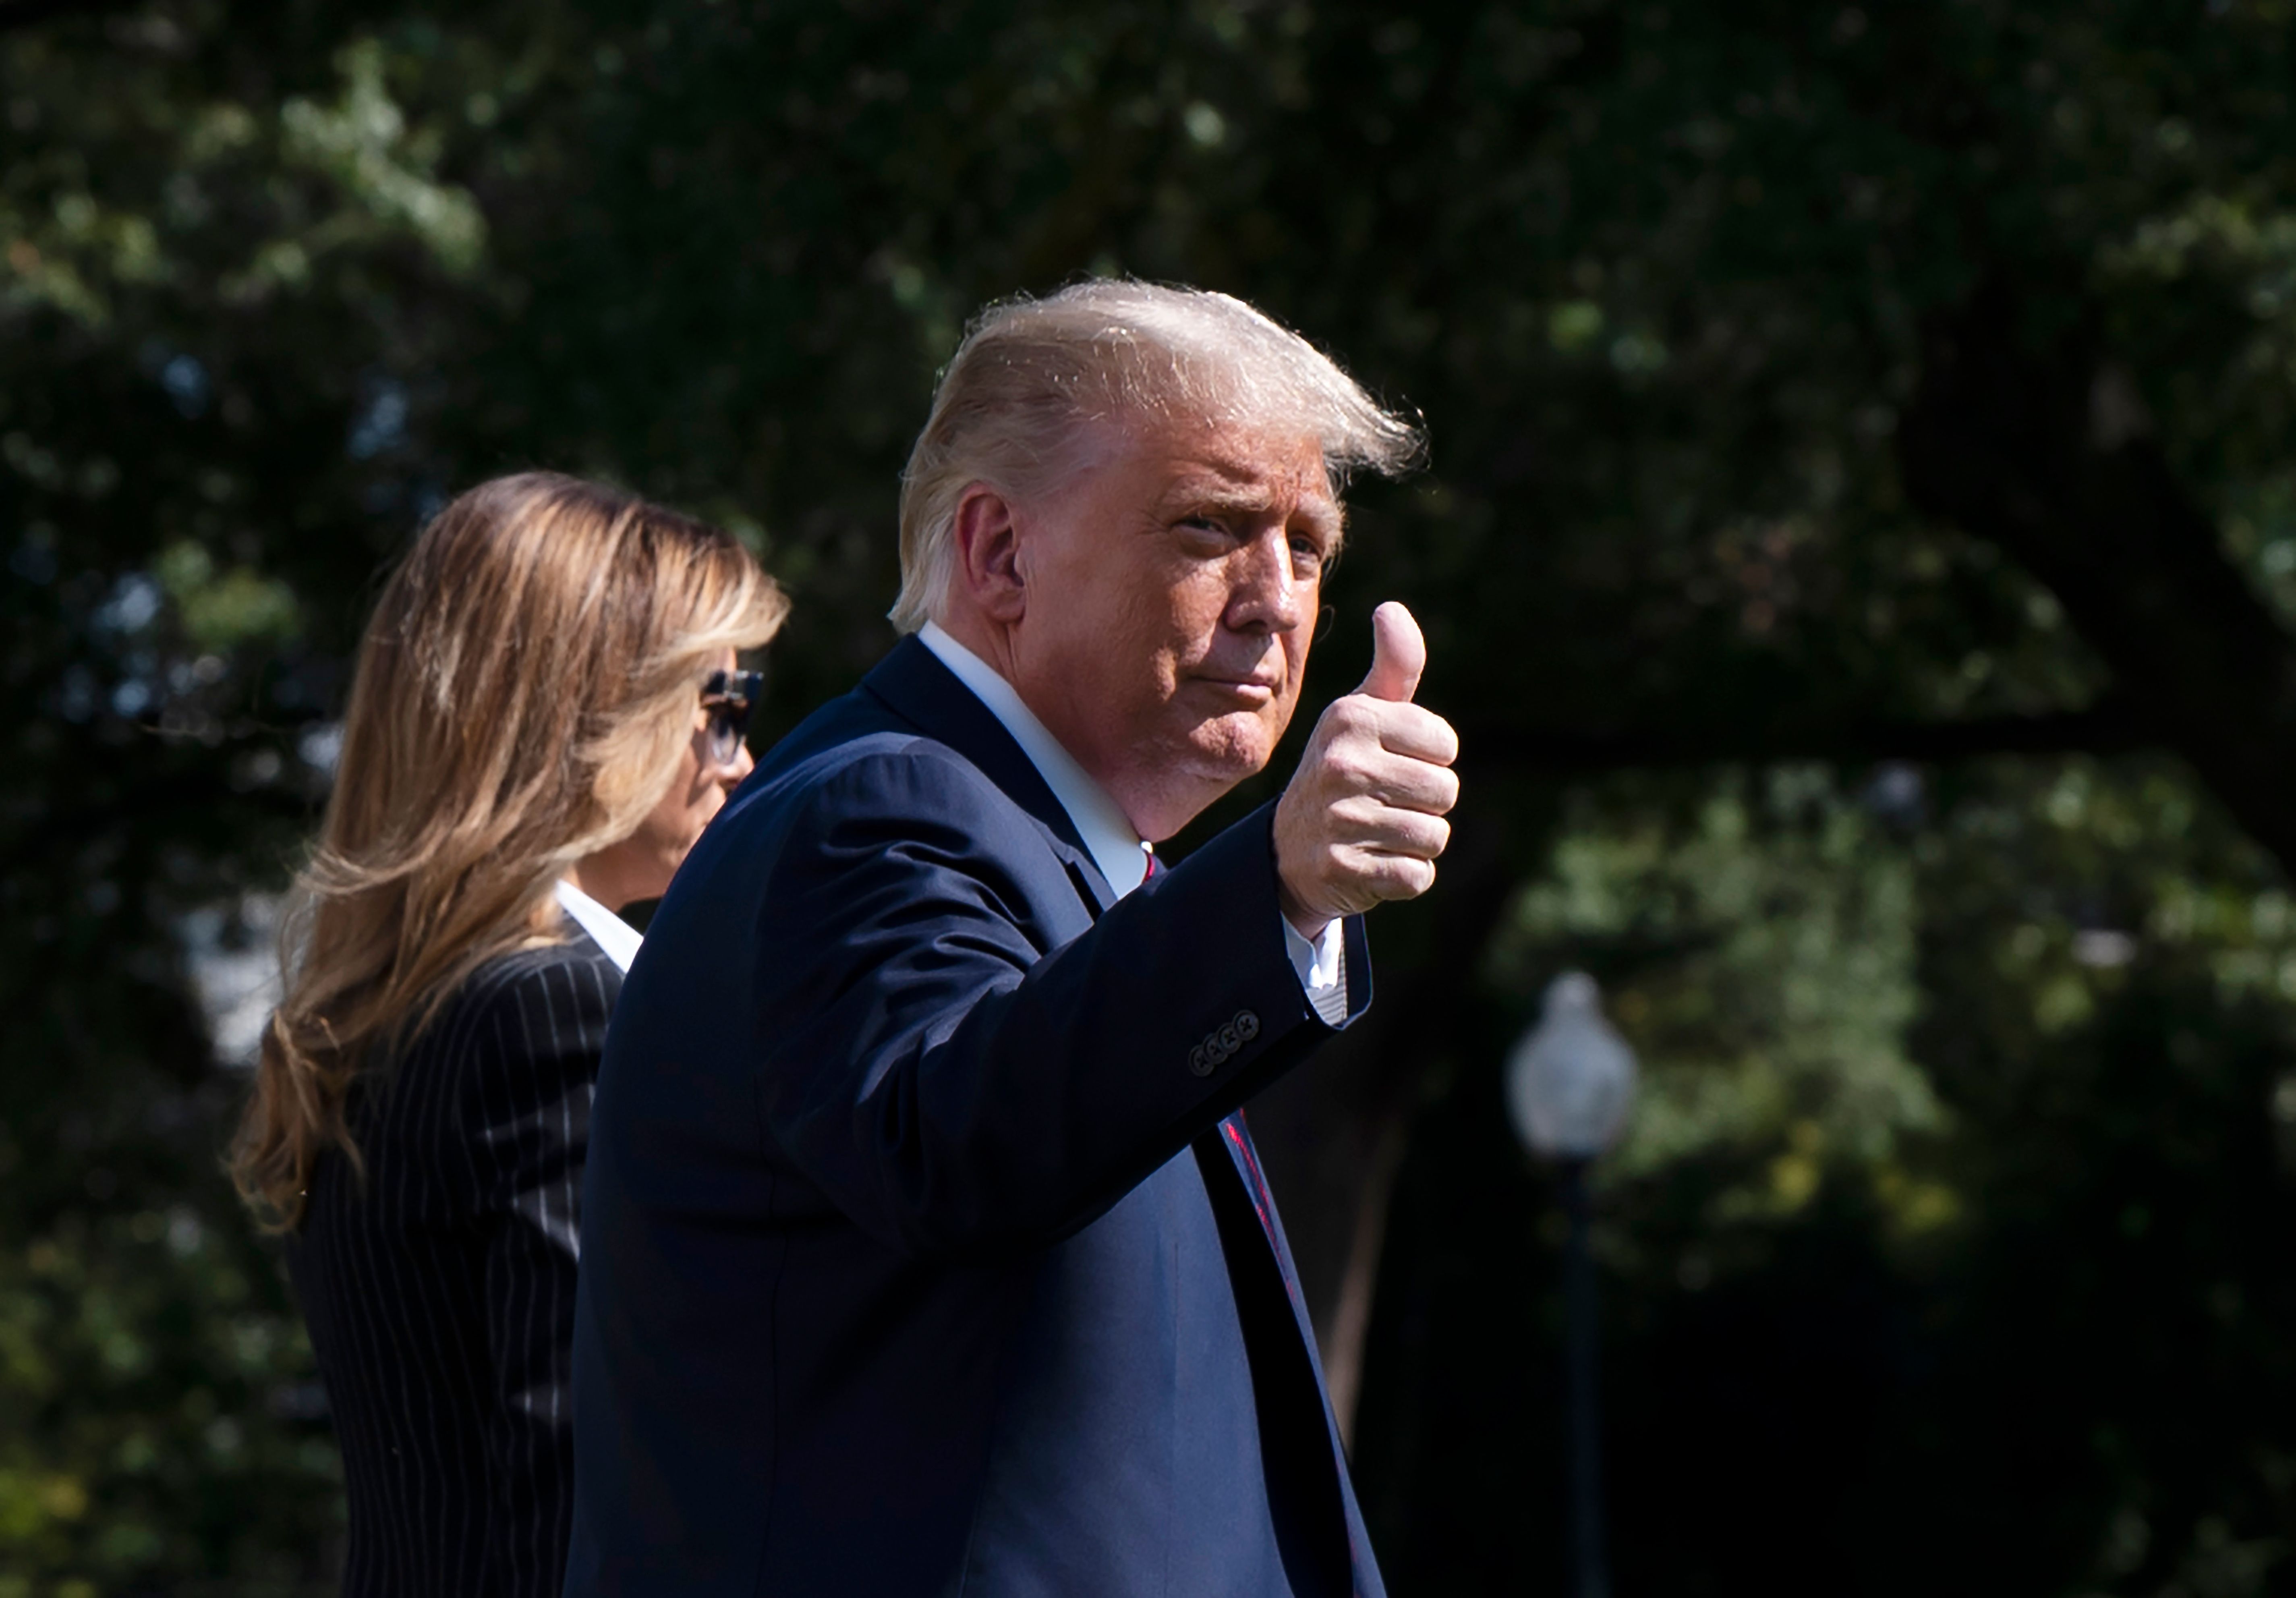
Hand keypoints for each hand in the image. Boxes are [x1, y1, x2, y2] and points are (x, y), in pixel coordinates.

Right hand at [1273, 602, 1460, 936]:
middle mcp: (1340, 764)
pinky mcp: (1342, 870)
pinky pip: (1417, 877)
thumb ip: (1393, 666)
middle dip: (1427, 802)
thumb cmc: (1345, 767)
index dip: (1431, 757)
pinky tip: (1374, 862)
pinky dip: (1406, 877)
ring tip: (1380, 831)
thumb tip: (1391, 609)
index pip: (1445, 744)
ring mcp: (1338, 820)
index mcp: (1350, 718)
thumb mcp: (1363, 713)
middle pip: (1445, 791)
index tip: (1394, 761)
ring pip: (1435, 836)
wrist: (1290, 848)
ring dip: (1418, 841)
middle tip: (1387, 802)